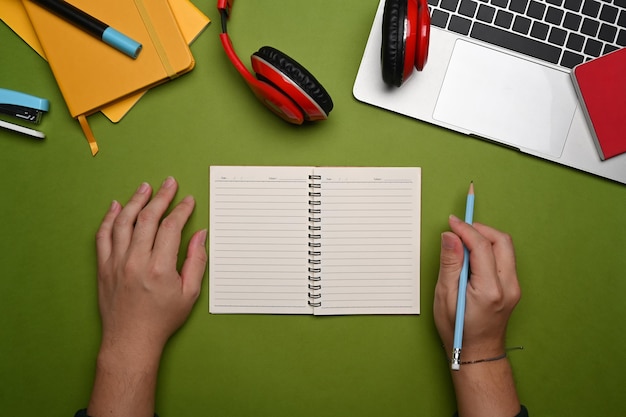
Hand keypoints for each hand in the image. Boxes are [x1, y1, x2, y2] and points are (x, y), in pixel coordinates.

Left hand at [95, 177, 206, 359]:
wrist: (130, 340)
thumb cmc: (162, 320)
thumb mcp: (189, 294)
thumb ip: (196, 261)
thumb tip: (199, 235)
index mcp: (160, 268)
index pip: (170, 227)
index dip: (181, 210)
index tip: (188, 201)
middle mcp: (136, 261)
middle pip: (147, 218)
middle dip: (161, 197)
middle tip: (169, 183)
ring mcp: (116, 263)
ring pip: (123, 222)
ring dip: (135, 201)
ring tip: (145, 187)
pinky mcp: (103, 267)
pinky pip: (103, 236)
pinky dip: (109, 219)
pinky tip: (117, 206)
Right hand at [434, 215, 520, 360]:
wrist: (478, 352)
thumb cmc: (458, 330)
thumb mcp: (445, 296)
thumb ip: (450, 263)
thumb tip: (450, 236)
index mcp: (490, 290)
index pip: (482, 246)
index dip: (465, 229)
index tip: (452, 222)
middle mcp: (508, 287)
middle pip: (501, 241)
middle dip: (480, 229)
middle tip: (459, 228)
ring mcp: (514, 287)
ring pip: (505, 248)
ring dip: (485, 238)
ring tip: (464, 241)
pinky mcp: (513, 287)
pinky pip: (504, 258)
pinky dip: (489, 249)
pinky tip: (473, 255)